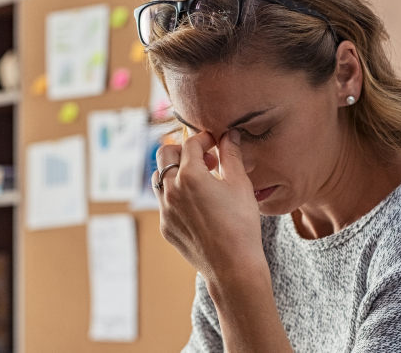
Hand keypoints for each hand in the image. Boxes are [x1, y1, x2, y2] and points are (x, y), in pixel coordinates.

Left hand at [154, 130, 264, 280]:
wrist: (233, 266)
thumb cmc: (241, 224)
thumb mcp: (240, 184)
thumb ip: (232, 155)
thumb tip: (230, 134)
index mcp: (190, 175)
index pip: (190, 143)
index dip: (204, 139)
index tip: (216, 144)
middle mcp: (171, 190)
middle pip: (164, 154)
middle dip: (183, 150)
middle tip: (205, 159)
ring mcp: (165, 210)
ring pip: (159, 178)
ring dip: (175, 172)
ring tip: (199, 180)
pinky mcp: (165, 226)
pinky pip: (164, 202)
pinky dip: (176, 195)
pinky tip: (198, 205)